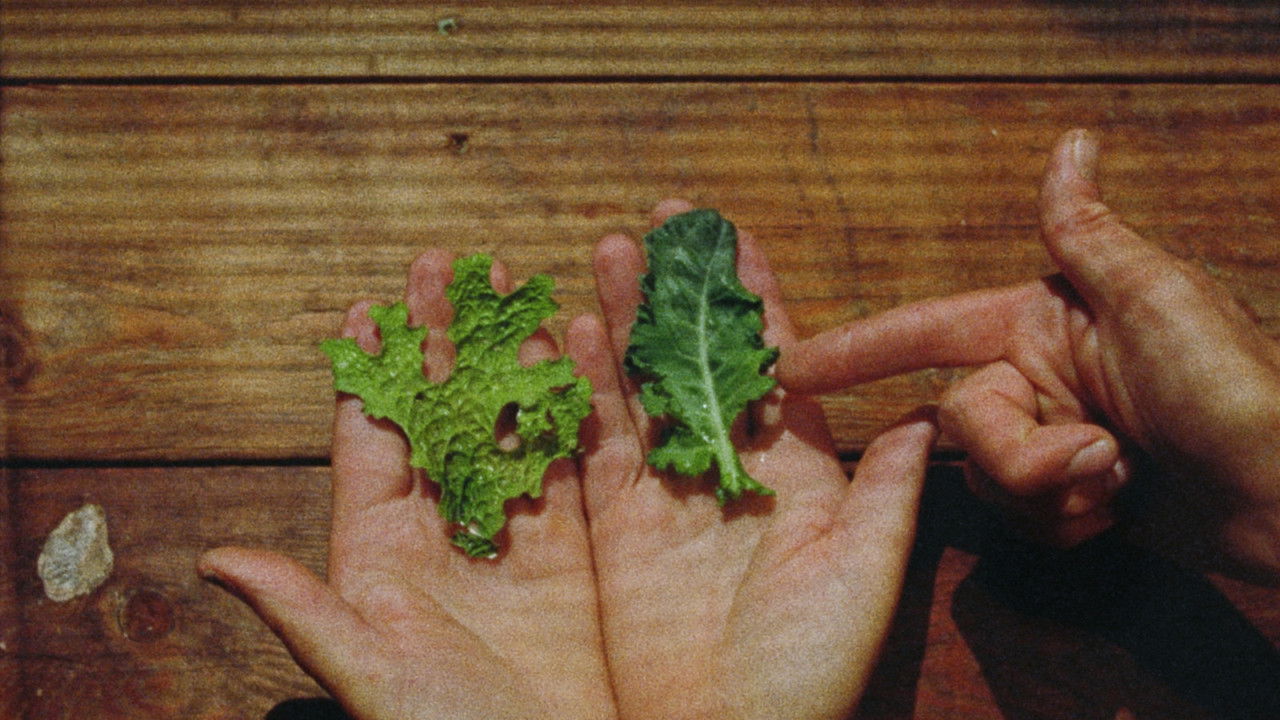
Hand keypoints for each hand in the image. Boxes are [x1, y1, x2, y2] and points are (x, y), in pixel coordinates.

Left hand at [198, 251, 615, 719]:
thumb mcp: (372, 674)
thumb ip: (305, 611)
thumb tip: (212, 559)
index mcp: (383, 550)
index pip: (371, 439)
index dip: (369, 370)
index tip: (366, 301)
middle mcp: (449, 530)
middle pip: (442, 412)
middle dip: (444, 337)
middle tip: (448, 265)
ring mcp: (518, 532)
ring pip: (511, 422)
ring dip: (512, 353)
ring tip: (514, 286)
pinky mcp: (582, 546)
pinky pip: (577, 459)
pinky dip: (578, 402)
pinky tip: (577, 348)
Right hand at [567, 199, 938, 719]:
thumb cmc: (810, 668)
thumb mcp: (863, 575)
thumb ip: (888, 495)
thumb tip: (933, 417)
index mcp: (794, 469)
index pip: (772, 363)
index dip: (752, 298)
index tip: (732, 235)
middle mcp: (728, 468)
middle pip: (697, 359)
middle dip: (678, 292)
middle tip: (659, 225)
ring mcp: (667, 493)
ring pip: (641, 388)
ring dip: (626, 322)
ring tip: (610, 253)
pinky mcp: (615, 525)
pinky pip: (595, 444)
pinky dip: (581, 391)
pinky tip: (570, 335)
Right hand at [778, 130, 1279, 580]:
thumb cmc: (1235, 387)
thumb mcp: (1154, 297)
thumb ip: (1087, 232)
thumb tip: (1071, 142)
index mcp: (1044, 324)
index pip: (929, 330)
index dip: (859, 348)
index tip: (792, 367)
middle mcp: (1040, 380)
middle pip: (966, 425)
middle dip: (1023, 453)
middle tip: (1102, 453)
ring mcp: (1055, 443)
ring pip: (991, 481)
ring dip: (1055, 492)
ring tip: (1125, 477)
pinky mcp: (1071, 500)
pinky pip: (1025, 522)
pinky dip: (1069, 524)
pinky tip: (1122, 509)